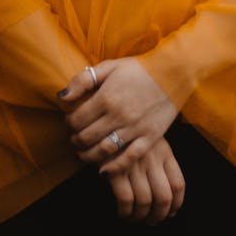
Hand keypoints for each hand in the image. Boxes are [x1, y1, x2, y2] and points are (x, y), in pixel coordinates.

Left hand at [59, 58, 177, 173]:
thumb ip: (84, 80)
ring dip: (88, 156)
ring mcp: (135, 128)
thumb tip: (62, 97)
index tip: (69, 123)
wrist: (173, 72)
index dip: (69, 124)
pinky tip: (103, 169)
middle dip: (76, 141)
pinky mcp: (150, 137)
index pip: (77, 119)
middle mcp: (118, 115)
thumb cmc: (139, 68)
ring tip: (83, 154)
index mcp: (106, 96)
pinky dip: (113, 167)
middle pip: (87, 137)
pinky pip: (128, 158)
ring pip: (104, 151)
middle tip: (74, 140)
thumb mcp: (110, 66)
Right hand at [106, 137, 184, 223]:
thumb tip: (170, 199)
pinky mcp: (115, 169)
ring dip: (141, 216)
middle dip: (159, 215)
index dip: (176, 204)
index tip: (170, 213)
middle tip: (152, 221)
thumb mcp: (151, 140)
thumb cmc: (128, 134)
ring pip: (145, 202)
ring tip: (135, 218)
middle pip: (163, 197)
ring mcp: (134, 164)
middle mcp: (152, 159)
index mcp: (164, 151)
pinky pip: (126, 200)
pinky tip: (123, 213)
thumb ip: (161, 161)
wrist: (103, 121)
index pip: (178, 185)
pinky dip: (126, 212)